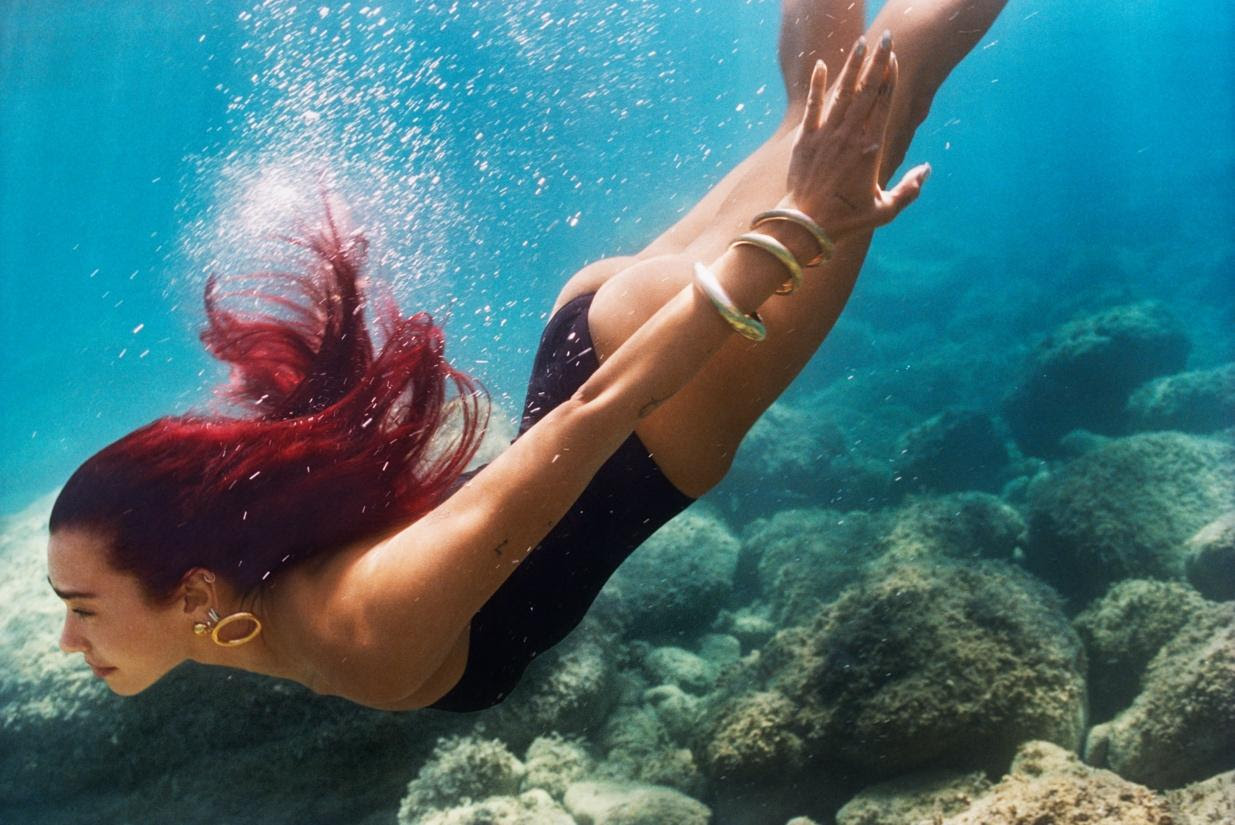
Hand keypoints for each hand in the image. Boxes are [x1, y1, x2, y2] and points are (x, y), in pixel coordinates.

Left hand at [785, 31, 929, 241]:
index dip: (890, 78)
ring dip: (852, 66)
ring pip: (842, 93)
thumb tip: (927, 170)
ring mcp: (826, 135)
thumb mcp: (884, 210)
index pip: (883, 104)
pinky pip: (812, 106)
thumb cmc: (846, 220)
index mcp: (871, 147)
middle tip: (886, 38)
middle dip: (877, 62)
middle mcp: (850, 135)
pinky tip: (821, 65)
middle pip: (867, 91)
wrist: (805, 224)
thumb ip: (909, 189)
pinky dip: (817, 85)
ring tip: (861, 43)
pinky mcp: (805, 140)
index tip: (894, 59)